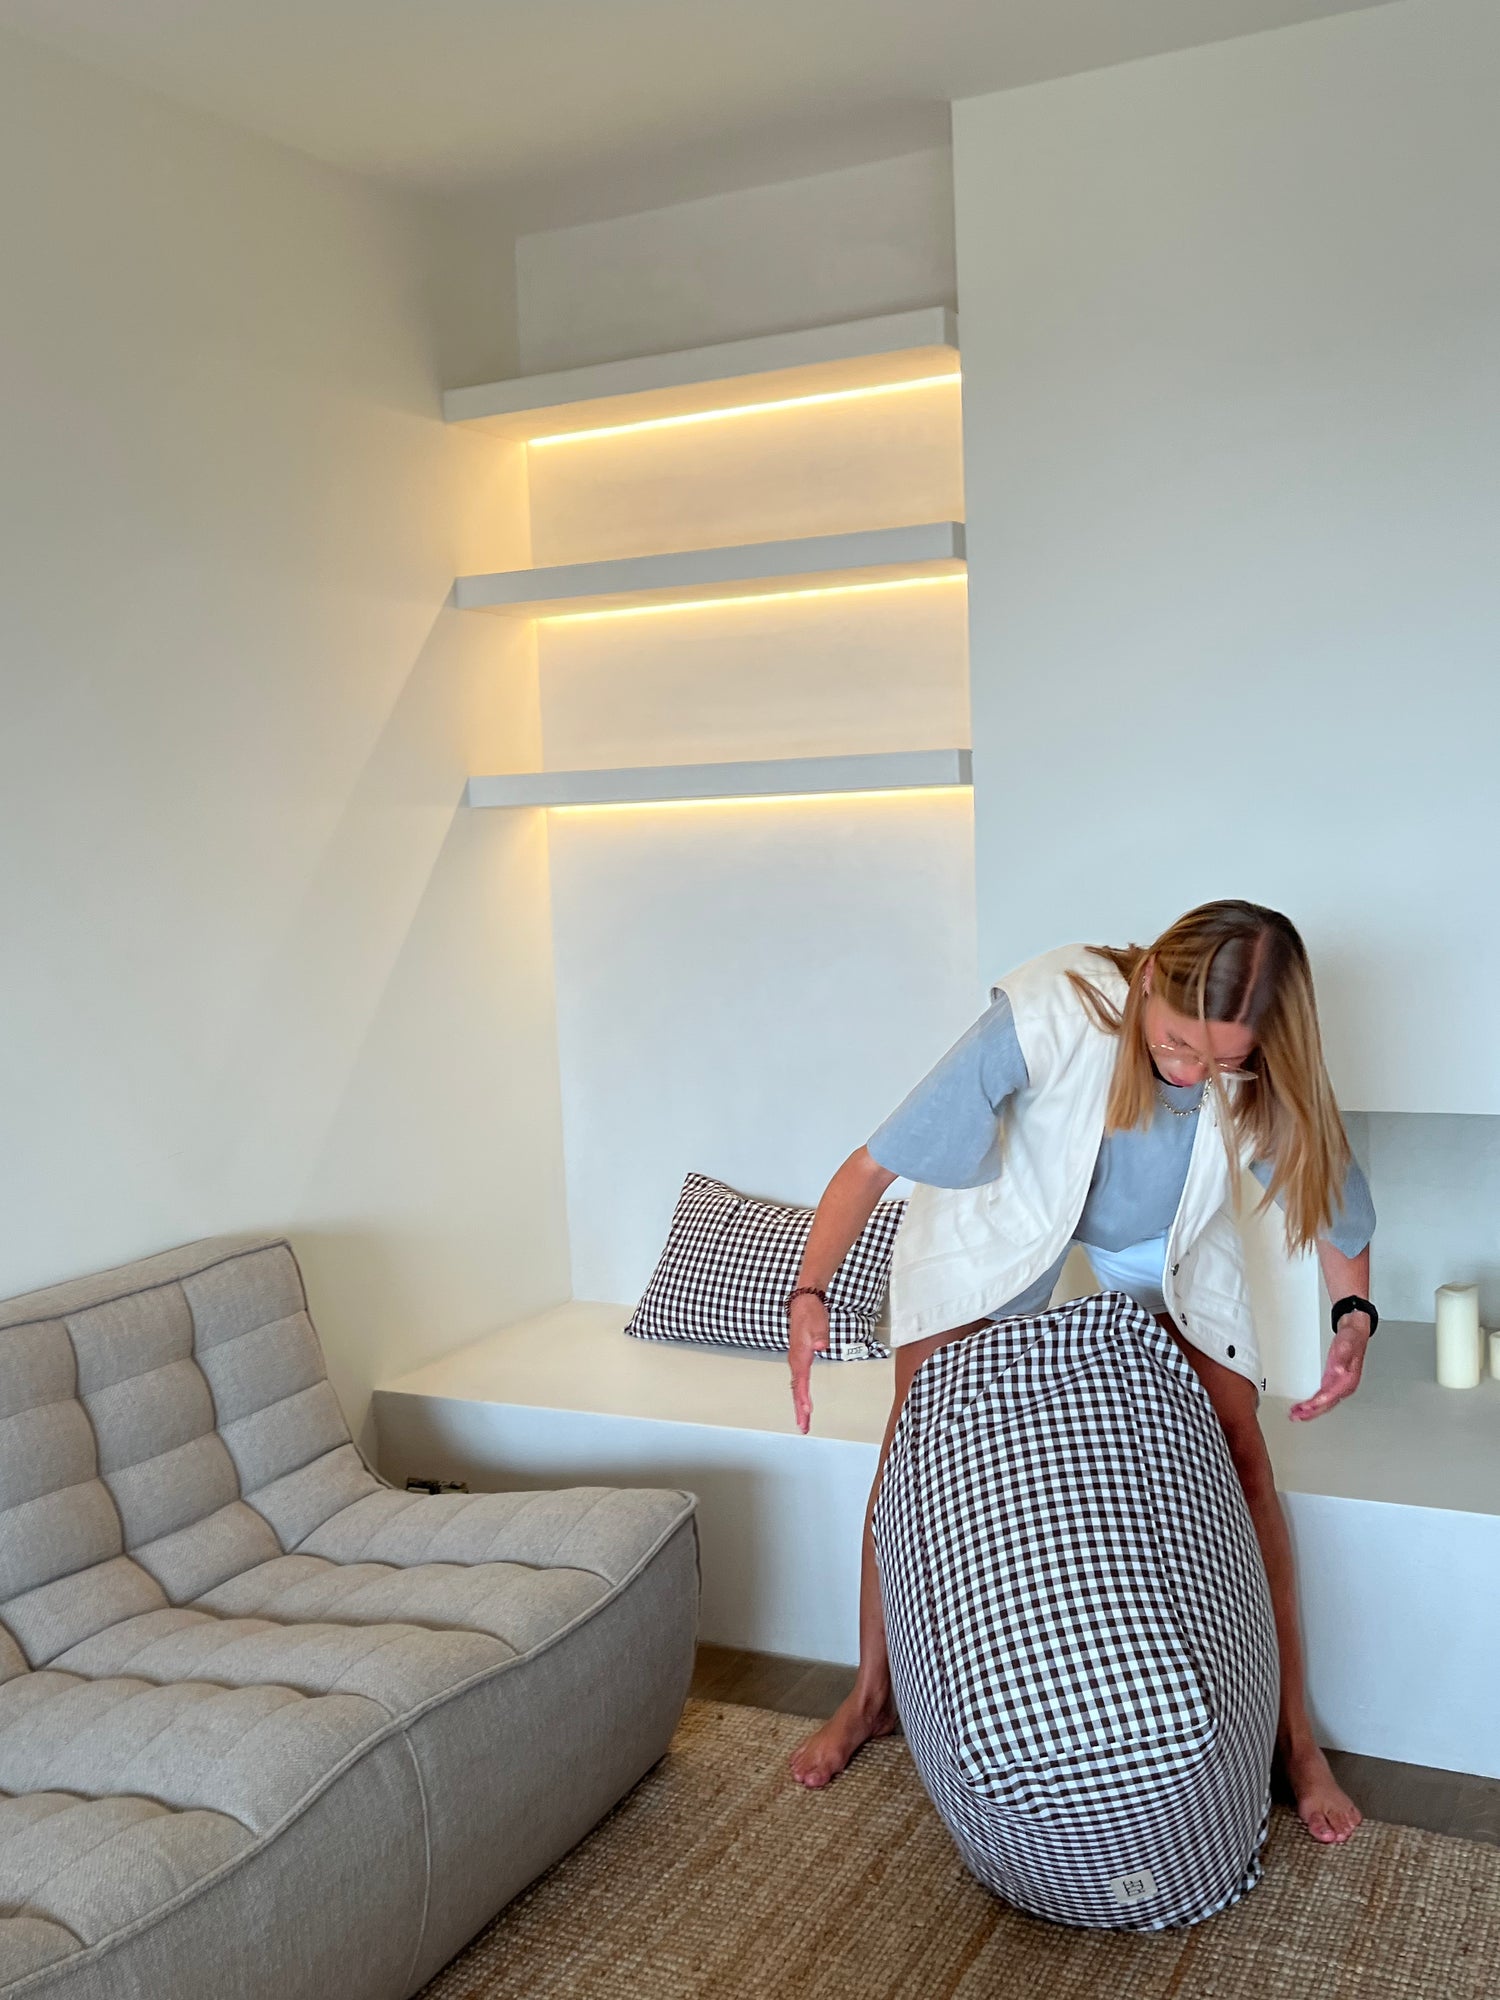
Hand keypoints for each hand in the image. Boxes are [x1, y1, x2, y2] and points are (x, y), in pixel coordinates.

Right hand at [789, 1295, 830, 1433]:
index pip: (801, 1381)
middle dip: (800, 1410)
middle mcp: (796, 1360)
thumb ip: (820, 1335)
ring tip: (803, 1421)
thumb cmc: (811, 1312)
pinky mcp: (800, 1359)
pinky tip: (803, 1402)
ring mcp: (796, 1361)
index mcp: (800, 1355)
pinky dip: (800, 1395)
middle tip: (803, 1426)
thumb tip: (820, 1345)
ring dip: (799, 1405)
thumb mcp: (818, 1321)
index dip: (803, 1397)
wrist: (804, 1302)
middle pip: (796, 1390)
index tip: (806, 1411)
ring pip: (796, 1388)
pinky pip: (798, 1382)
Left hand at [1288, 1313, 1371, 1419]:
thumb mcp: (1346, 1343)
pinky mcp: (1332, 1382)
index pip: (1331, 1395)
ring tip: (1296, 1415)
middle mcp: (1344, 1385)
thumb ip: (1342, 1357)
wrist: (1355, 1333)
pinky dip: (1313, 1404)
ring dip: (1310, 1412)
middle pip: (1327, 1404)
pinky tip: (1305, 1407)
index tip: (1307, 1407)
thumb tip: (1338, 1369)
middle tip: (1296, 1416)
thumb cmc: (1352, 1339)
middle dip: (1311, 1412)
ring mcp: (1338, 1385)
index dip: (1318, 1403)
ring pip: (1324, 1404)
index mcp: (1348, 1379)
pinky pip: (1323, 1398)